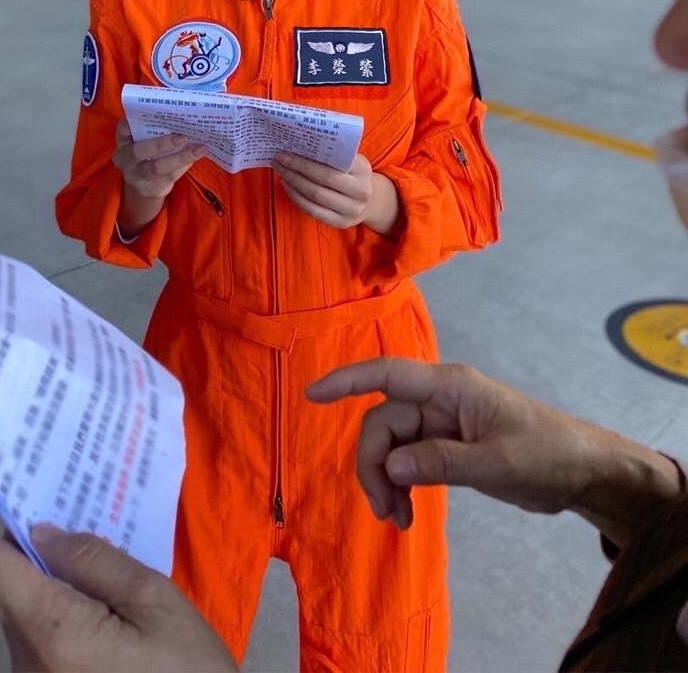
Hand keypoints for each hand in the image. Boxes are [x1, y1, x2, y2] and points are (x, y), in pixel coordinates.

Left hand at [0, 466, 235, 672]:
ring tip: (73, 524)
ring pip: (22, 609)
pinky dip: (53, 599)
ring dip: (38, 569)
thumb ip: (96, 562)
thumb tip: (43, 534)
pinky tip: (87, 580)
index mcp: (48, 630)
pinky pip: (39, 633)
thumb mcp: (157, 605)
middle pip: (1, 583)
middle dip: (13, 532)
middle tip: (38, 481)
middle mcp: (26, 660)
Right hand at [113, 122, 203, 201]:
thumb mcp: (143, 141)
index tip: (152, 114)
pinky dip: (183, 166)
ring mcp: (137, 177)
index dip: (134, 122)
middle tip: (182, 137)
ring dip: (180, 157)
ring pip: (157, 168)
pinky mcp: (151, 189)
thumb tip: (180, 116)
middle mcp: (125, 160)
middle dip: (161, 144)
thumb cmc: (148, 154)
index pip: (124, 129)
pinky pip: (169, 177)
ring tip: (199, 149)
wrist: (144, 186)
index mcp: (123, 142)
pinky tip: (195, 158)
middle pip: (140, 151)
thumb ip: (153, 129)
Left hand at [273, 153, 398, 233]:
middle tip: (279, 159)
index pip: (333, 161)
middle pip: (323, 178)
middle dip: (297, 168)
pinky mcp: (341, 223)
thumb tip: (299, 142)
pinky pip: (313, 211)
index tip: (287, 148)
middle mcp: (361, 191)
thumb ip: (333, 153)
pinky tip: (287, 186)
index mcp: (363, 170)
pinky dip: (296, 198)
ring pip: (315, 196)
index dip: (308, 157)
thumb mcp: (352, 161)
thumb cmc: (353, 175)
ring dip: (294, 182)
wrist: (371, 202)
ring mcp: (352, 210)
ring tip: (281, 171)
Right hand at [306, 358, 681, 544]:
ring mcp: (441, 422)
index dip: (346, 381)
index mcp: (449, 387)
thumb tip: (392, 465)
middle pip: (383, 423)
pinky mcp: (447, 446)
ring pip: (392, 445)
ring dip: (387, 481)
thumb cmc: (548, 454)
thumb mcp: (498, 463)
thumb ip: (442, 462)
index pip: (386, 375)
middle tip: (386, 510)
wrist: (583, 472)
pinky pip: (409, 460)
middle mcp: (438, 399)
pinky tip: (406, 514)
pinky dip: (402, 485)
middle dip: (375, 465)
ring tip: (397, 520)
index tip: (311, 395)